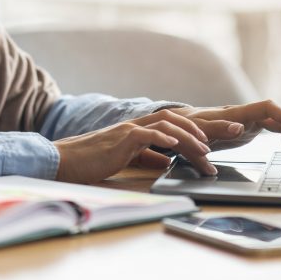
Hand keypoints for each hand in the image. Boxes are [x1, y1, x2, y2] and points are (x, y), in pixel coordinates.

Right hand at [53, 109, 241, 183]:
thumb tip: (168, 161)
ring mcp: (128, 130)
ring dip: (188, 135)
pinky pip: (147, 134)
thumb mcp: (126, 158)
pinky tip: (175, 147)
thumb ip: (148, 156)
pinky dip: (164, 138)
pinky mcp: (122, 139)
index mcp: (137, 129)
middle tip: (214, 145)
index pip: (170, 123)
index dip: (191, 130)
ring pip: (166, 124)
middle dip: (198, 129)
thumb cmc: (92, 161)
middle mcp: (135, 125)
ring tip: (203, 149)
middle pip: (174, 118)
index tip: (208, 145)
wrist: (66, 160)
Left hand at [165, 99, 280, 168]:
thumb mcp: (199, 131)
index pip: (269, 108)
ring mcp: (252, 120)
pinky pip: (277, 132)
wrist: (183, 125)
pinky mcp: (252, 128)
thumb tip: (239, 128)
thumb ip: (218, 129)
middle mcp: (248, 114)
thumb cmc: (189, 127)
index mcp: (238, 113)